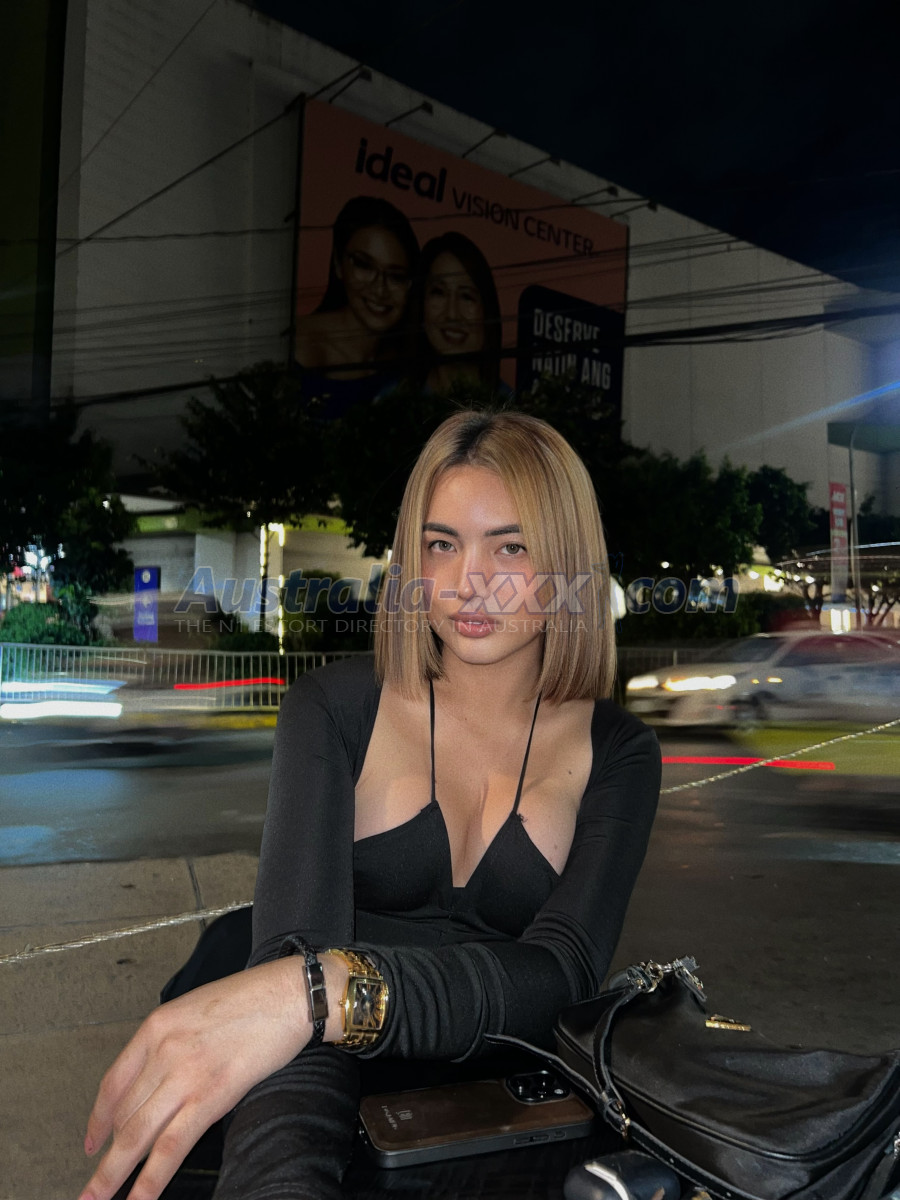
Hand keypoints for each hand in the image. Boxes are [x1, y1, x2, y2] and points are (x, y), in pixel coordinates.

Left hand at [79, 958, 308, 1199]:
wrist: (291, 993)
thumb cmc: (253, 998)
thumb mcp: (197, 1009)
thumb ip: (173, 1041)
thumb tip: (161, 1079)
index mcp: (158, 1025)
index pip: (113, 1082)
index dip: (99, 1119)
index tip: (92, 1141)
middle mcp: (164, 1049)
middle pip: (124, 1115)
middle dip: (106, 1157)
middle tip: (90, 1187)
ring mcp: (185, 1074)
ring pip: (136, 1135)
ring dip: (112, 1176)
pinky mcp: (211, 1095)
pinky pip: (171, 1146)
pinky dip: (150, 1180)